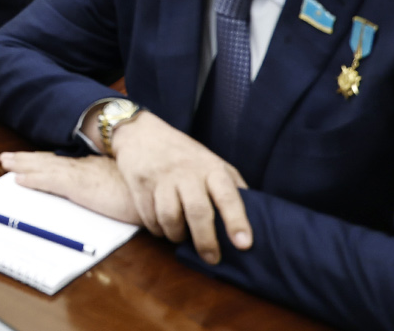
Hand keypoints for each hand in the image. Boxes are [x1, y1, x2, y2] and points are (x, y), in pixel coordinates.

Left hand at [0, 152, 141, 224]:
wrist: (160, 190)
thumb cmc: (150, 191)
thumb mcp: (130, 186)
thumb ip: (118, 185)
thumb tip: (114, 189)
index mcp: (96, 167)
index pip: (64, 162)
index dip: (44, 160)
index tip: (29, 159)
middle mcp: (85, 167)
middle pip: (49, 161)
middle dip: (27, 159)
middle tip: (7, 157)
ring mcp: (81, 175)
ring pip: (45, 168)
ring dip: (24, 166)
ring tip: (6, 163)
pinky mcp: (80, 187)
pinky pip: (50, 182)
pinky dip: (34, 180)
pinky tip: (19, 179)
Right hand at [102, 110, 251, 263]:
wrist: (142, 133)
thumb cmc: (185, 155)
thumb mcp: (212, 162)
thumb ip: (230, 187)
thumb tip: (254, 219)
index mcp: (210, 168)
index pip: (227, 196)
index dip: (236, 221)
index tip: (244, 244)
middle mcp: (186, 172)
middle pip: (197, 211)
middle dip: (206, 241)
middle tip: (212, 259)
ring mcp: (161, 177)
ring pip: (170, 217)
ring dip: (177, 236)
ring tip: (181, 237)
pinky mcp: (139, 184)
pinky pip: (149, 217)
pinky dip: (157, 229)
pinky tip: (163, 227)